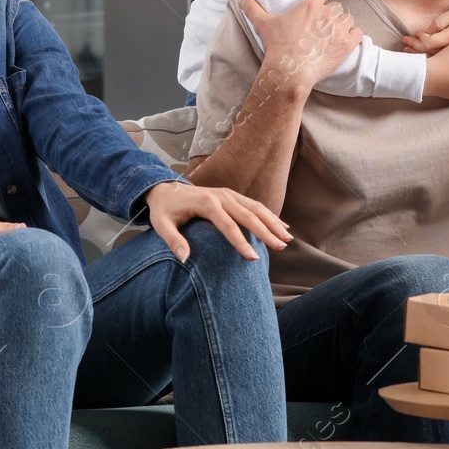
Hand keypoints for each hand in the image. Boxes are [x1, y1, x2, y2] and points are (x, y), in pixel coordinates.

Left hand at [143, 180, 290, 261]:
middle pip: (248, 215)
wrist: (165, 189)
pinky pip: (254, 205)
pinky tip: (282, 227)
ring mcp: (228, 194)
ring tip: (287, 239)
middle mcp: (221, 196)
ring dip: (273, 223)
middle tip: (280, 248)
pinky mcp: (232, 195)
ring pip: (256, 208)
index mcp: (206, 203)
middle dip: (266, 232)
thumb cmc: (164, 210)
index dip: (241, 242)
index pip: (227, 225)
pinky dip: (269, 215)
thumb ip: (173, 241)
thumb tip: (184, 259)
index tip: (252, 258)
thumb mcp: (161, 225)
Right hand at [240, 0, 362, 91]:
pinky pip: (358, 33)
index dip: (319, 0)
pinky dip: (353, 36)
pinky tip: (345, 41)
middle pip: (336, 7)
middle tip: (321, 27)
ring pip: (347, 19)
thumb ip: (253, 8)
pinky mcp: (347, 44)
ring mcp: (339, 29)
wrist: (289, 71)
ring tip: (333, 35)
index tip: (315, 9)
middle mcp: (327, 13)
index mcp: (310, 5)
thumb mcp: (263, 24)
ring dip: (342, 25)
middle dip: (330, 15)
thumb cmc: (277, 47)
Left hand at [401, 0, 448, 53]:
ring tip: (408, 49)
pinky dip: (431, 54)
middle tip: (404, 43)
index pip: (430, 43)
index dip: (419, 39)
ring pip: (436, 56)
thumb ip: (440, 23)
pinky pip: (443, 57)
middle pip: (431, 51)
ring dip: (421, 52)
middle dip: (415, 47)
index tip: (413, 33)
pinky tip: (423, 52)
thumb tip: (427, 31)